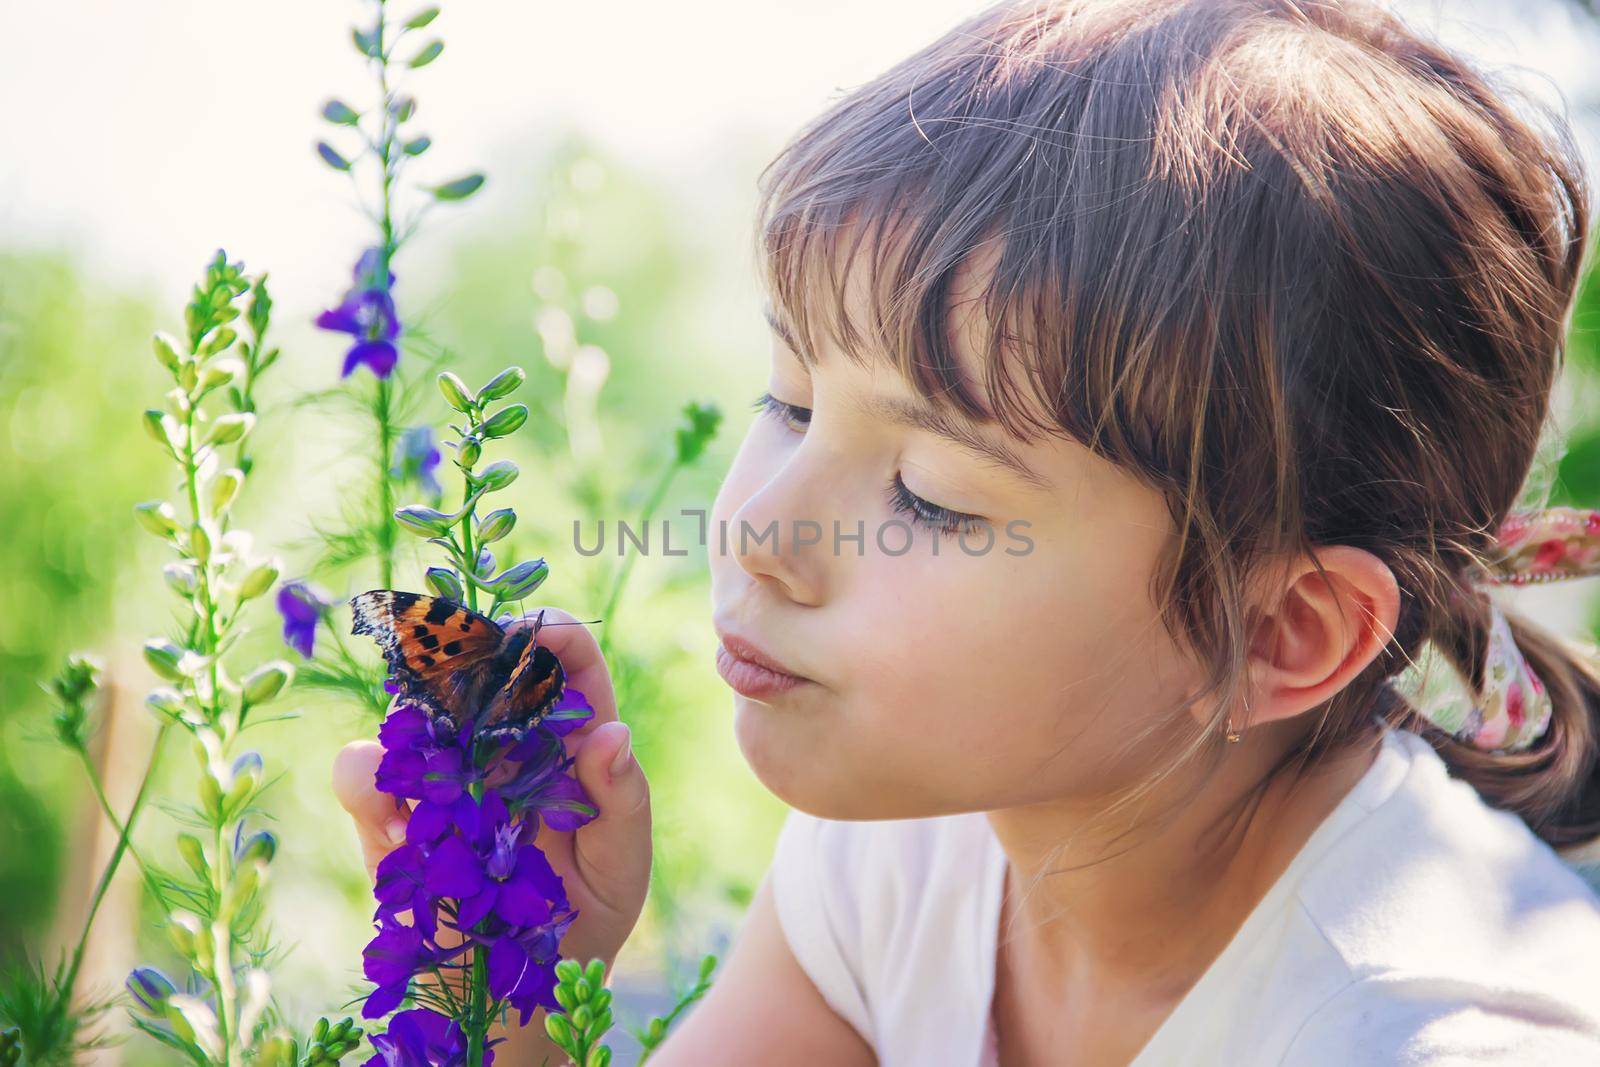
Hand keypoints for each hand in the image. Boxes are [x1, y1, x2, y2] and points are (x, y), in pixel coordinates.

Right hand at [332, 605, 652, 973]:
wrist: (518, 996)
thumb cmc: (585, 916)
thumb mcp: (621, 865)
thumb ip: (622, 801)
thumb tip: (611, 734)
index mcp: (570, 734)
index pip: (565, 655)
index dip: (545, 634)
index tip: (521, 642)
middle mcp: (504, 739)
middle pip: (477, 663)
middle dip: (461, 656)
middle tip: (454, 677)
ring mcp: (443, 771)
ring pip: (412, 708)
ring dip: (413, 719)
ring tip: (430, 766)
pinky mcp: (391, 814)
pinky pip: (362, 773)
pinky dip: (368, 784)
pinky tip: (397, 830)